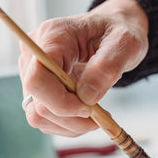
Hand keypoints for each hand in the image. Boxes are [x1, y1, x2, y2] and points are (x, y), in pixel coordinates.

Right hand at [19, 0, 148, 136]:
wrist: (112, 32)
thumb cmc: (117, 32)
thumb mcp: (125, 43)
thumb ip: (107, 67)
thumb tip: (86, 97)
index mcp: (52, 36)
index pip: (37, 79)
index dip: (61, 102)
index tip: (90, 108)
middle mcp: (34, 54)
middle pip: (37, 102)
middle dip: (71, 117)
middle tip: (101, 116)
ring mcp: (31, 72)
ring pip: (38, 115)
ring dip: (70, 125)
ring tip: (96, 115)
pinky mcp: (38, 89)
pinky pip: (44, 118)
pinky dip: (67, 125)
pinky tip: (86, 114)